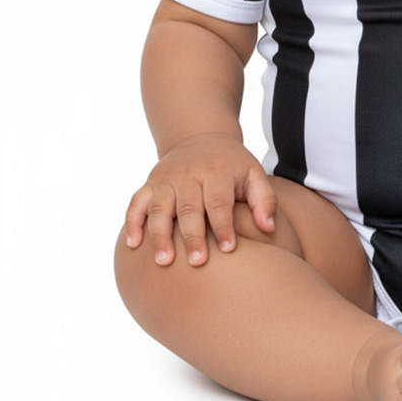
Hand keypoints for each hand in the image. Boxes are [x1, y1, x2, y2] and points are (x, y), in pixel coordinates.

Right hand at [123, 133, 275, 265]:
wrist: (201, 138)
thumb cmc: (231, 165)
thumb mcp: (253, 174)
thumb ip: (265, 200)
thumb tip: (269, 228)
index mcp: (216, 172)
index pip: (218, 202)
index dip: (223, 226)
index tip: (228, 249)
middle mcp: (188, 175)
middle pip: (188, 208)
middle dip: (192, 236)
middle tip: (197, 262)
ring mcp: (166, 179)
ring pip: (159, 208)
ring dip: (160, 235)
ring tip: (165, 261)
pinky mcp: (150, 184)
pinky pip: (136, 203)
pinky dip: (132, 222)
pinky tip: (133, 245)